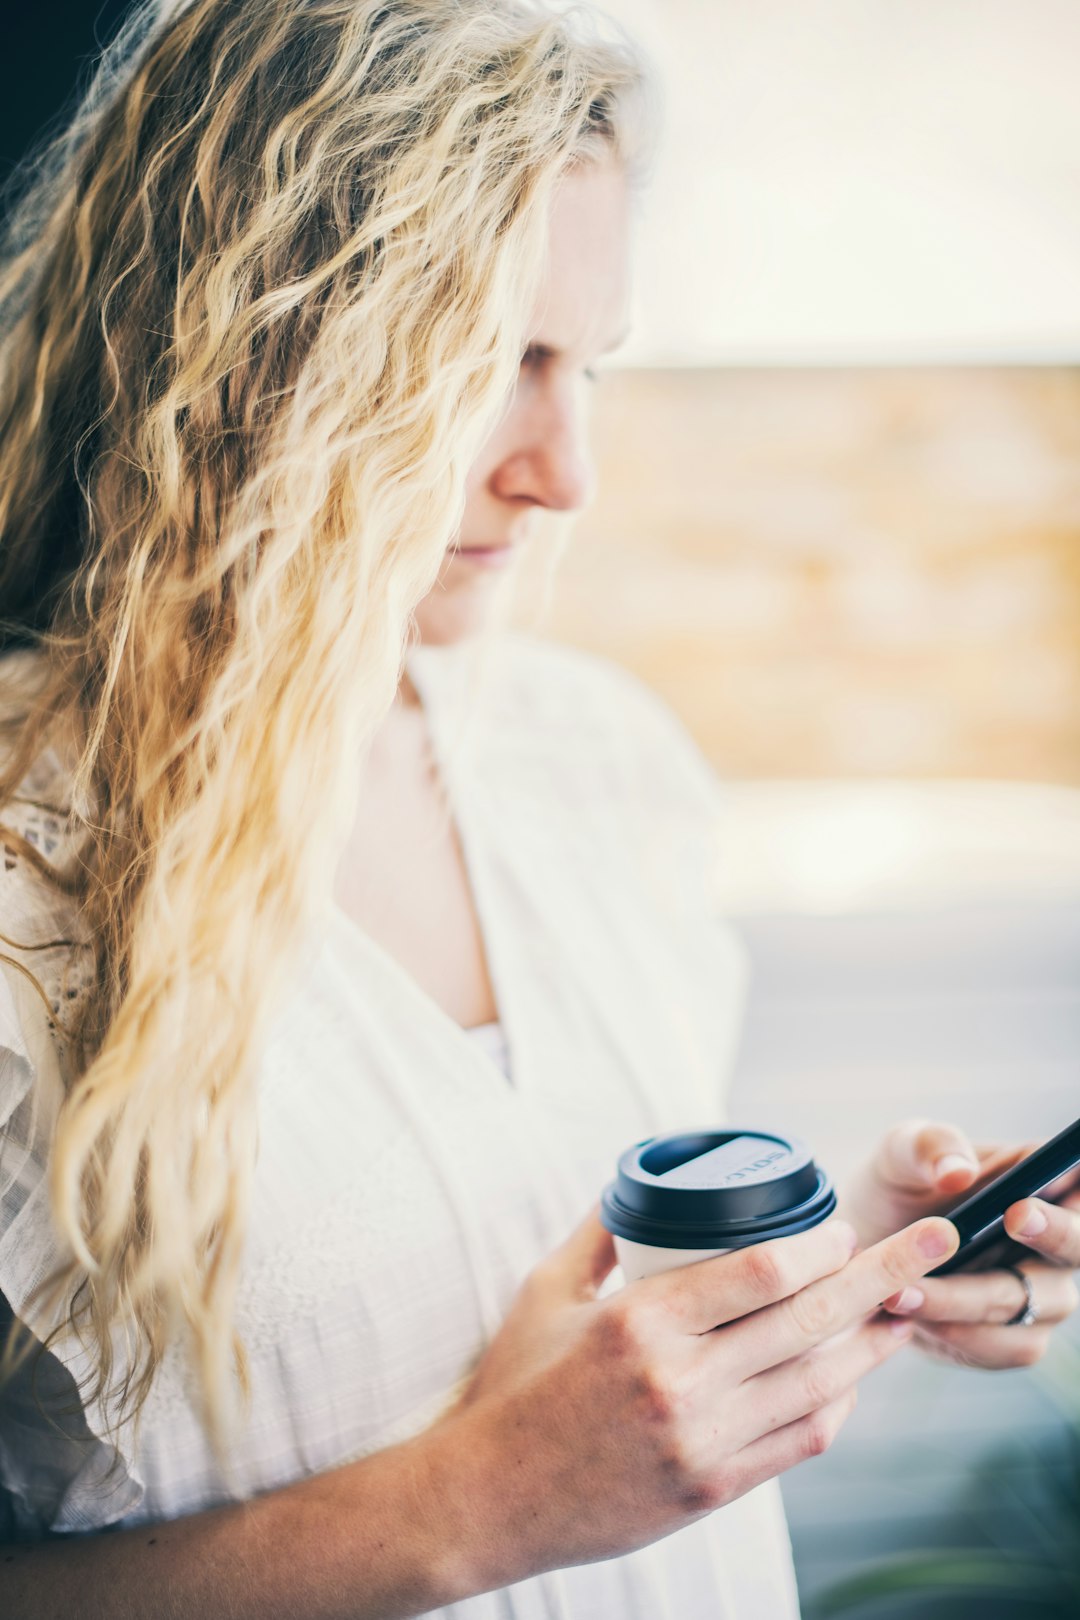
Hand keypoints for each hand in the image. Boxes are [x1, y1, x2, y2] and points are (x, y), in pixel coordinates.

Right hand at [434, 1201, 958, 1589]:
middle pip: (809, 1321)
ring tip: (907, 1309)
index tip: (846, 1226)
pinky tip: (852, 1376)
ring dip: (873, 1343)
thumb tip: (639, 1186)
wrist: (486, 1499)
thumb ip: (598, 1234)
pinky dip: (835, 1405)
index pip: (762, 1272)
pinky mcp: (709, 1490)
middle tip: (930, 1242)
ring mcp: (699, 1443)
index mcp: (640, 1322)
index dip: (821, 1246)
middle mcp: (678, 1381)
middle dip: (882, 1275)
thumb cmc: (514, 1387)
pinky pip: (798, 1442)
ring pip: (818, 1384)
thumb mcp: (546, 1291)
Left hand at [845, 1118, 1079, 1369]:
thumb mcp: (901, 1151)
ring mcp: (1039, 1295)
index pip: (1078, 1181)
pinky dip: (952, 1334)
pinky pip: (998, 1348)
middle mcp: (1054, 1241)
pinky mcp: (1009, 1338)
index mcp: (1041, 1182)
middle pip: (1076, 1250)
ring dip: (964, 1305)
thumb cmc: (898, 1186)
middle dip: (1045, 1240)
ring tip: (901, 1292)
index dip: (1063, 1205)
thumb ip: (930, 1148)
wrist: (866, 1244)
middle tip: (1000, 1224)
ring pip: (1029, 1310)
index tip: (1022, 1207)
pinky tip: (907, 1316)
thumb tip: (957, 1171)